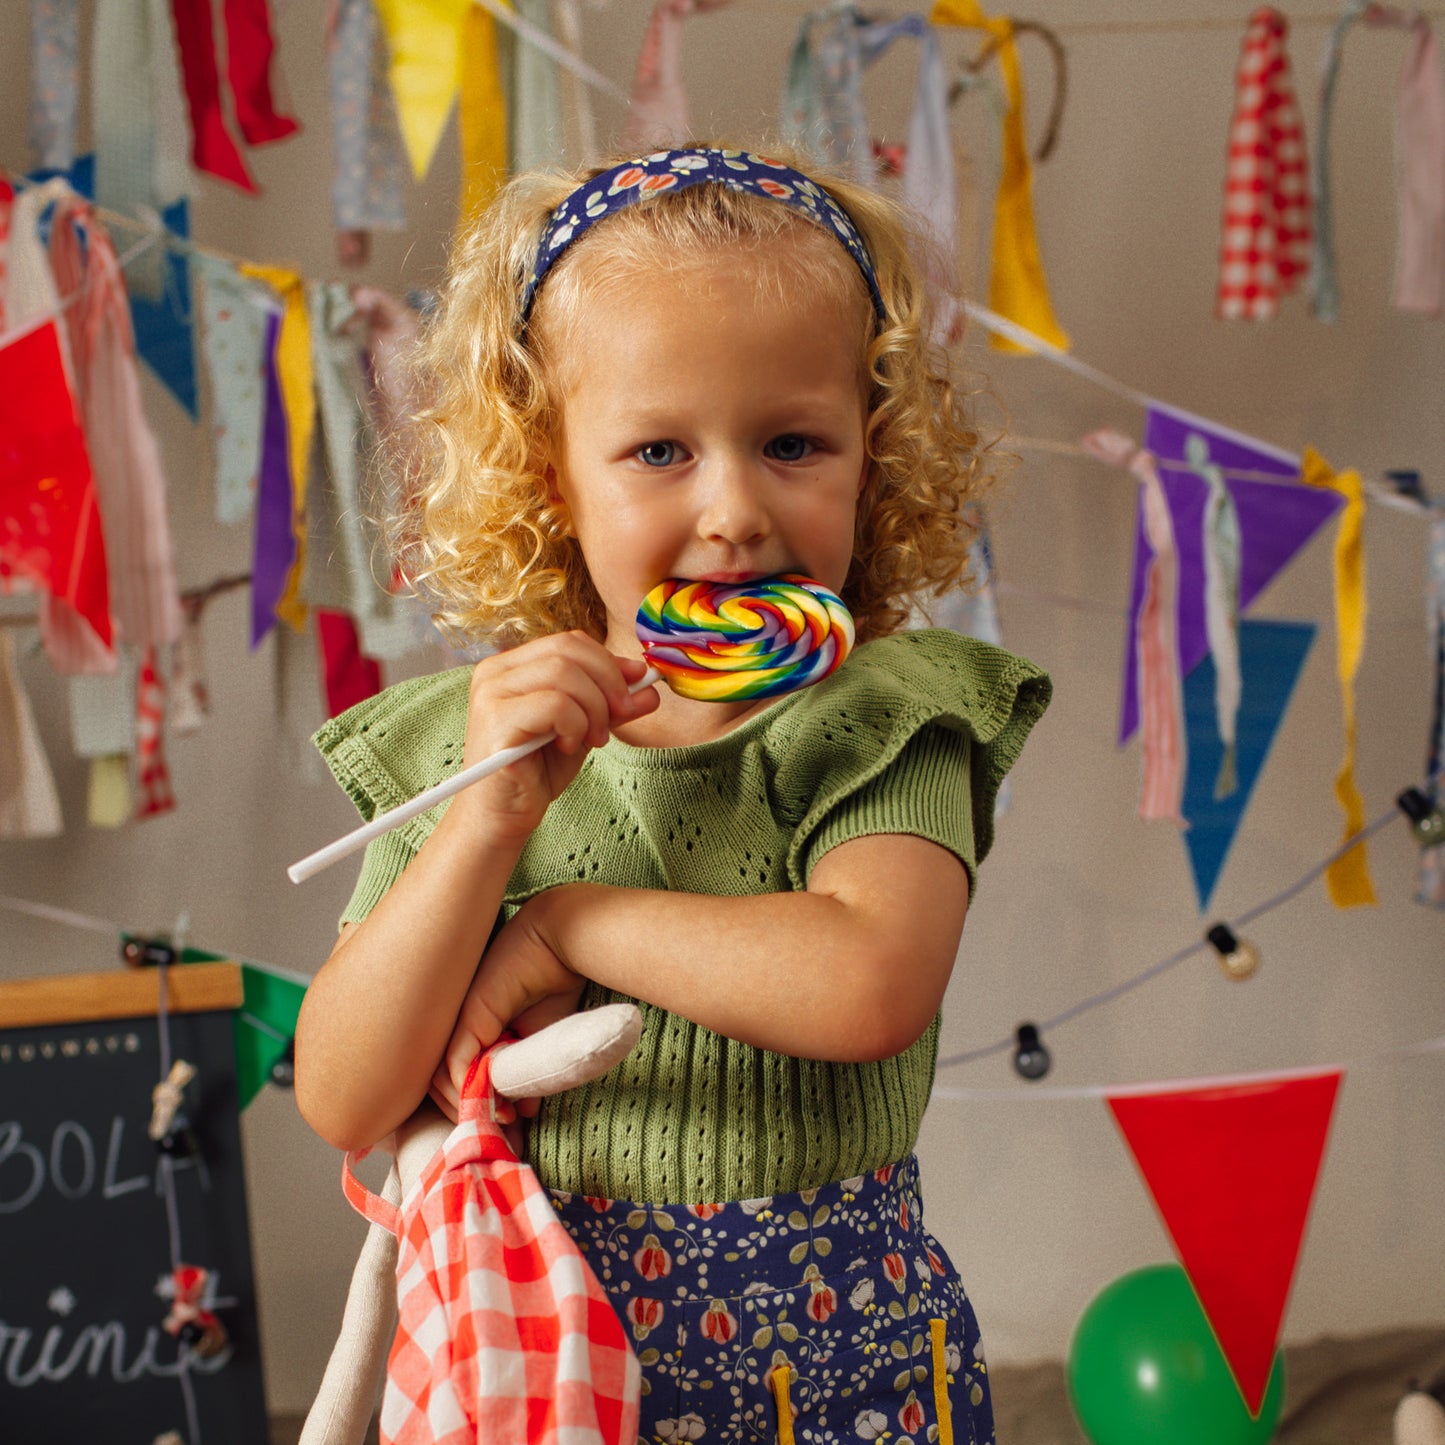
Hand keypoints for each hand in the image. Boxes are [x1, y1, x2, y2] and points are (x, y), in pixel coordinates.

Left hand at [427, 895, 585, 1121]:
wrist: (563, 941)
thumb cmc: (555, 982)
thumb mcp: (542, 1037)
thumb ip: (527, 1069)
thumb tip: (523, 1109)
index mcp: (474, 1028)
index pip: (456, 1074)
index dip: (474, 1103)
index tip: (504, 1121)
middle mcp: (460, 1024)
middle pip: (442, 1080)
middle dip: (466, 1111)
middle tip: (495, 1129)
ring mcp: (459, 1019)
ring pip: (441, 1077)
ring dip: (467, 1105)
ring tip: (498, 1119)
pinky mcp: (468, 1016)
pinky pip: (454, 1063)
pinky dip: (467, 1089)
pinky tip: (491, 1104)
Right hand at [445, 633, 657, 846]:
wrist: (503, 817)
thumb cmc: (537, 771)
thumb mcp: (583, 728)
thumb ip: (611, 704)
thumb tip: (649, 683)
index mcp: (512, 665)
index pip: (570, 642)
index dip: (609, 663)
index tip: (634, 692)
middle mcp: (495, 671)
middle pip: (569, 651)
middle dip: (608, 684)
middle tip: (619, 717)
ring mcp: (491, 694)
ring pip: (565, 675)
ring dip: (593, 709)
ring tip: (592, 739)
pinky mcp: (496, 721)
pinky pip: (555, 705)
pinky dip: (575, 725)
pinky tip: (568, 746)